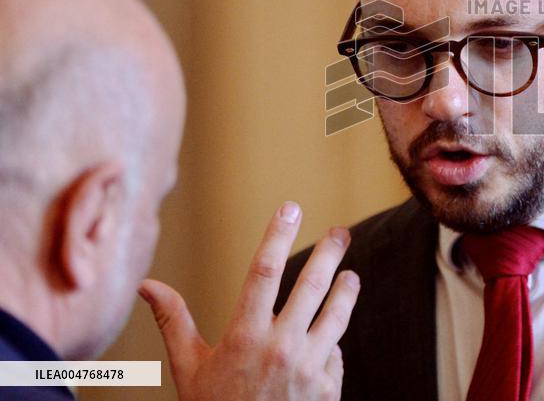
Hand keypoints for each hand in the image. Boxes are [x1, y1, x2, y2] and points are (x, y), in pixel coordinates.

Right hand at [138, 202, 358, 400]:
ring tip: (351, 276)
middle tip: (340, 233)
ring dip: (346, 292)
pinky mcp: (328, 390)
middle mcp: (280, 349)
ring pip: (337, 316)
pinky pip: (334, 355)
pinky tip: (326, 343)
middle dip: (329, 253)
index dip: (278, 235)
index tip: (291, 208)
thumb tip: (146, 283)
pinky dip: (329, 347)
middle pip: (312, 286)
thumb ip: (174, 321)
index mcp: (243, 337)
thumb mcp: (189, 369)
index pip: (263, 271)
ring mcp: (308, 369)